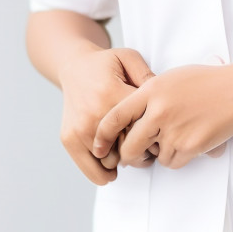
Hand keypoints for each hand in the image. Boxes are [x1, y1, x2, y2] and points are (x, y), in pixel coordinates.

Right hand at [57, 44, 155, 184]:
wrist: (74, 67)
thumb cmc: (106, 64)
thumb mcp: (129, 58)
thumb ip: (147, 76)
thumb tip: (163, 98)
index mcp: (112, 94)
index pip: (141, 124)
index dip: (155, 131)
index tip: (161, 132)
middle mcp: (94, 115)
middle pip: (127, 146)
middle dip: (143, 150)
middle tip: (152, 148)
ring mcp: (80, 130)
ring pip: (111, 161)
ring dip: (124, 161)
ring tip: (133, 152)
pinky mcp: (69, 140)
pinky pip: (91, 169)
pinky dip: (104, 173)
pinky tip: (115, 167)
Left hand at [92, 62, 232, 169]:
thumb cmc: (205, 81)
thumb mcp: (170, 78)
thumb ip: (148, 95)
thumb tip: (128, 120)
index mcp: (151, 90)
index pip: (115, 117)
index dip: (102, 136)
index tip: (99, 146)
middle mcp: (159, 110)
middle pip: (129, 146)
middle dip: (128, 156)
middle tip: (132, 156)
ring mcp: (174, 129)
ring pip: (153, 156)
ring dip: (160, 153)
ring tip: (178, 134)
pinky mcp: (190, 145)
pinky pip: (172, 162)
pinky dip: (177, 157)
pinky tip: (188, 140)